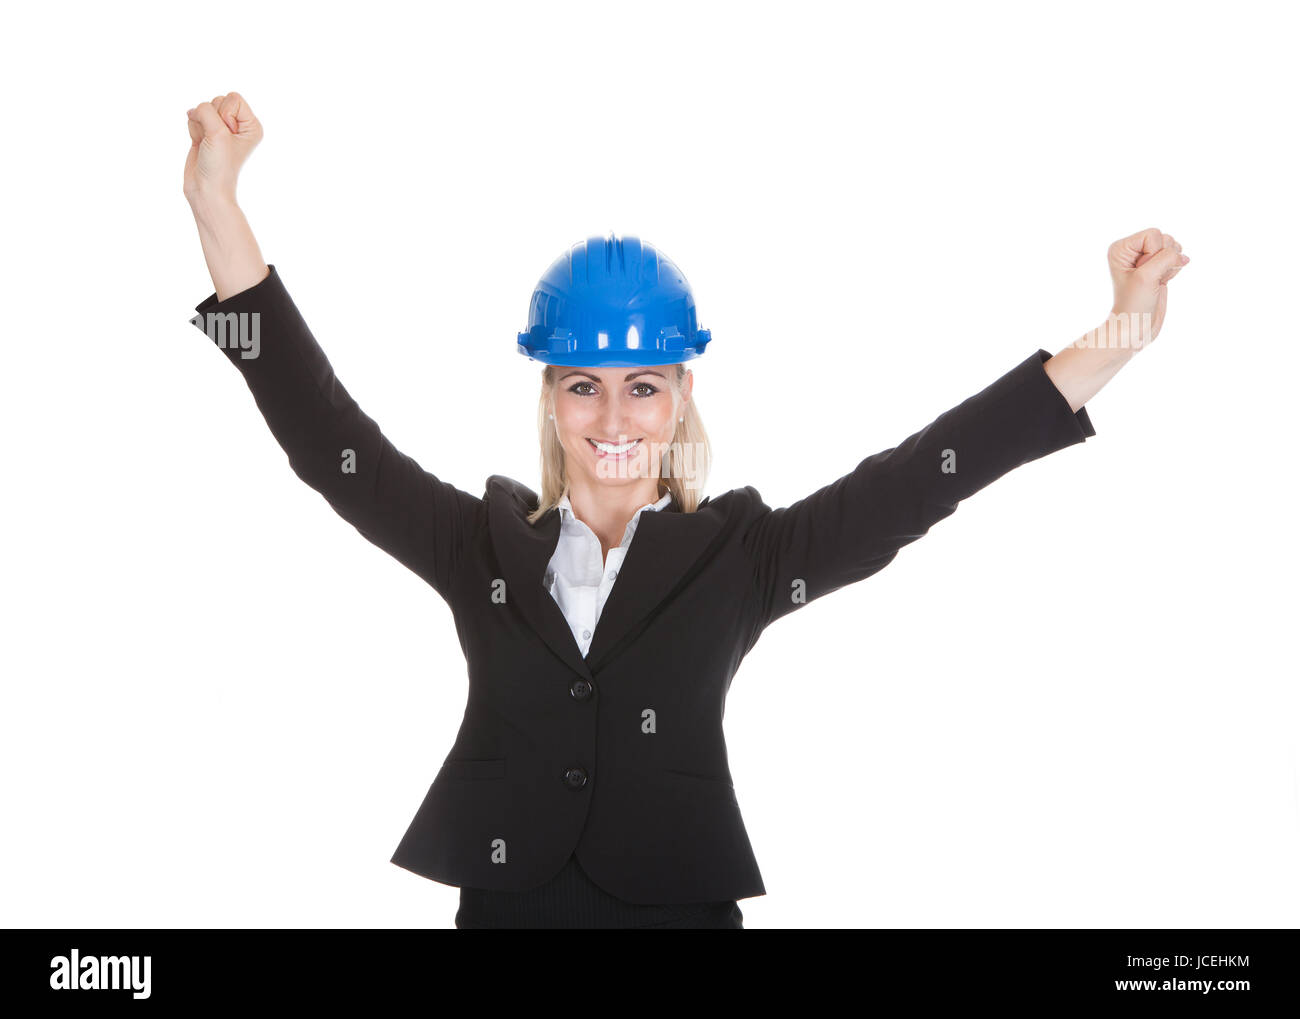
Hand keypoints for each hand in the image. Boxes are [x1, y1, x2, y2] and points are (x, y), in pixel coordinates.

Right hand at [184, 92, 262, 204]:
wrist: (206, 188)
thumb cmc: (219, 166)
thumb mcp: (217, 133)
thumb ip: (206, 111)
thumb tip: (193, 111)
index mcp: (251, 125)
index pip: (233, 97)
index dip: (225, 114)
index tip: (228, 137)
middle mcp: (238, 125)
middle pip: (217, 100)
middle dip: (211, 119)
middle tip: (216, 142)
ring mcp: (221, 129)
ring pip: (203, 109)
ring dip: (201, 125)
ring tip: (207, 144)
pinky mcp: (206, 132)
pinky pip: (194, 117)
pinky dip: (193, 130)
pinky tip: (200, 144)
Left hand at [1106, 227, 1189, 344]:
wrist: (1135, 326)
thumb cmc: (1134, 303)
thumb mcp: (1148, 276)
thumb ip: (1167, 257)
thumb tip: (1184, 256)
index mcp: (1121, 248)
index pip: (1153, 234)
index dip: (1154, 254)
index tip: (1141, 273)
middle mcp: (1132, 250)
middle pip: (1165, 238)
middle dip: (1163, 259)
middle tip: (1150, 278)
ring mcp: (1145, 258)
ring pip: (1172, 247)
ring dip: (1170, 265)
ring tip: (1156, 281)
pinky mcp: (1157, 268)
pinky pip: (1176, 258)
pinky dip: (1173, 270)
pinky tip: (1162, 282)